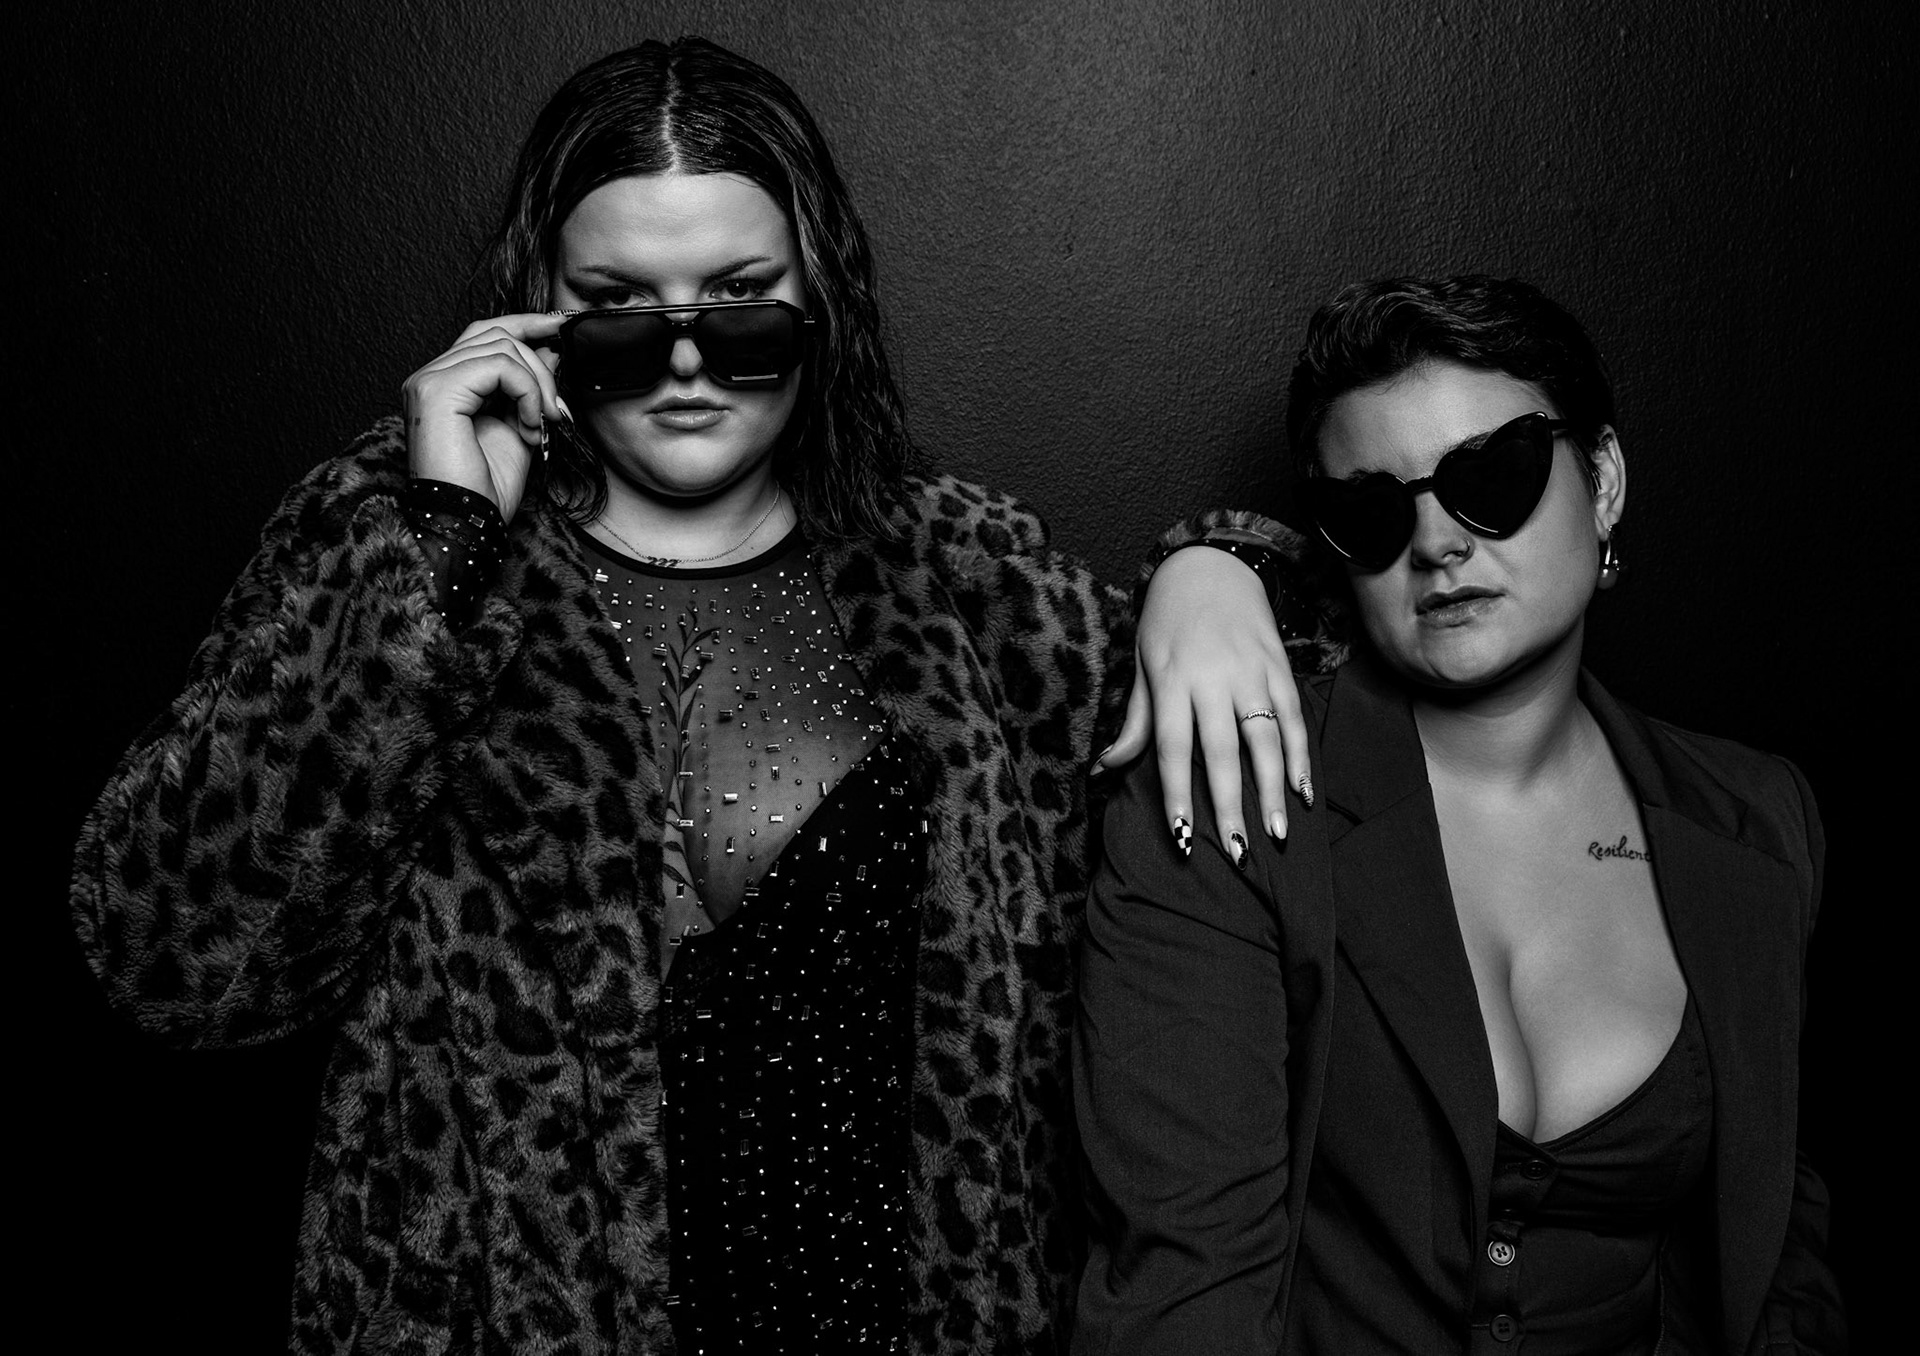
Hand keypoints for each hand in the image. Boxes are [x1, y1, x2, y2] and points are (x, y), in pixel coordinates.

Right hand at [402, 313, 569, 524]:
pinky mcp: (437, 390)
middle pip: (494, 333)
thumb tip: (551, 350)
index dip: (525, 324)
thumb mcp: (521, 427)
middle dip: (539, 363)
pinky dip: (526, 391)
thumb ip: (530, 388)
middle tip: (556, 409)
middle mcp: (430, 376)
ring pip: (500, 345)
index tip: (561, 325)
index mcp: (445, 384)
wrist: (468, 522)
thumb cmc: (486, 488)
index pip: (484, 333)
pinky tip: (528, 424)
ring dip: (536, 383)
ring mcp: (429, 380)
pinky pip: (499, 365)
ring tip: (541, 423)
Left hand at [1100, 546, 1310, 858]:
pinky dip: (1300, 756)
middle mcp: (1212, 677)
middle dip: (1229, 806)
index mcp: (1171, 680)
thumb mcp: (1142, 665)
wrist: (1210, 565)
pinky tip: (1303, 792)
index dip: (1178, 796)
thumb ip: (1135, 721)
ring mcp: (1250, 671)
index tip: (1184, 839)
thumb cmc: (1167, 623)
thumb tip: (1104, 769)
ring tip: (1276, 834)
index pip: (1171, 749)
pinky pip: (1293, 716)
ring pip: (1264, 739)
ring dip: (1272, 790)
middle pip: (1221, 752)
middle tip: (1238, 854)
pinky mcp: (1279, 665)